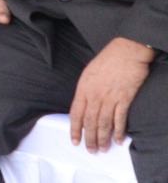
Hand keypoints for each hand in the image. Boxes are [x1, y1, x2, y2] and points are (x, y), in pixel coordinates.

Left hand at [70, 37, 154, 151]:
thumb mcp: (89, 73)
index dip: (75, 129)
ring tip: (103, 149)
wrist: (126, 51)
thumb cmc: (107, 60)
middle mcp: (94, 95)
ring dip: (103, 138)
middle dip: (89, 138)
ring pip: (104, 123)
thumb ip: (86, 90)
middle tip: (91, 150)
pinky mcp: (124, 99)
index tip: (75, 140)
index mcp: (83, 88)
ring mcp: (110, 98)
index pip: (76, 113)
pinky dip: (119, 131)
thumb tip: (84, 106)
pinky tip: (118, 140)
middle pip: (90, 122)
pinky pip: (120, 119)